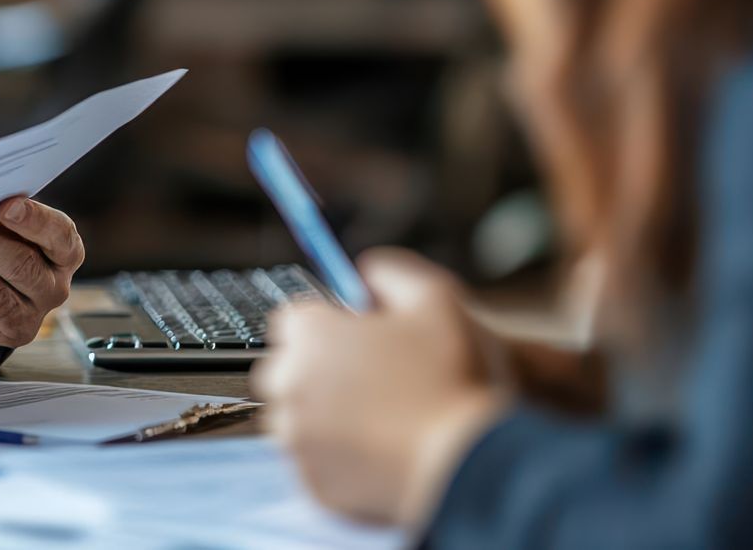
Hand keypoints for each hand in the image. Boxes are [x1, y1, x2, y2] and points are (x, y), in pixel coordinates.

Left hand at [251, 248, 509, 527]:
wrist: (466, 464)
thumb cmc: (453, 377)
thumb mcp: (437, 299)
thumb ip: (392, 273)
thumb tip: (365, 269)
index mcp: (309, 335)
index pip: (293, 320)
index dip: (328, 328)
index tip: (360, 342)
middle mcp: (288, 383)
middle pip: (285, 370)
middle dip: (317, 372)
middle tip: (371, 385)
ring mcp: (295, 437)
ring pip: (296, 419)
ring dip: (324, 418)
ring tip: (380, 423)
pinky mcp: (309, 482)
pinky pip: (313, 464)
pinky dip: (336, 460)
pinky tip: (379, 455)